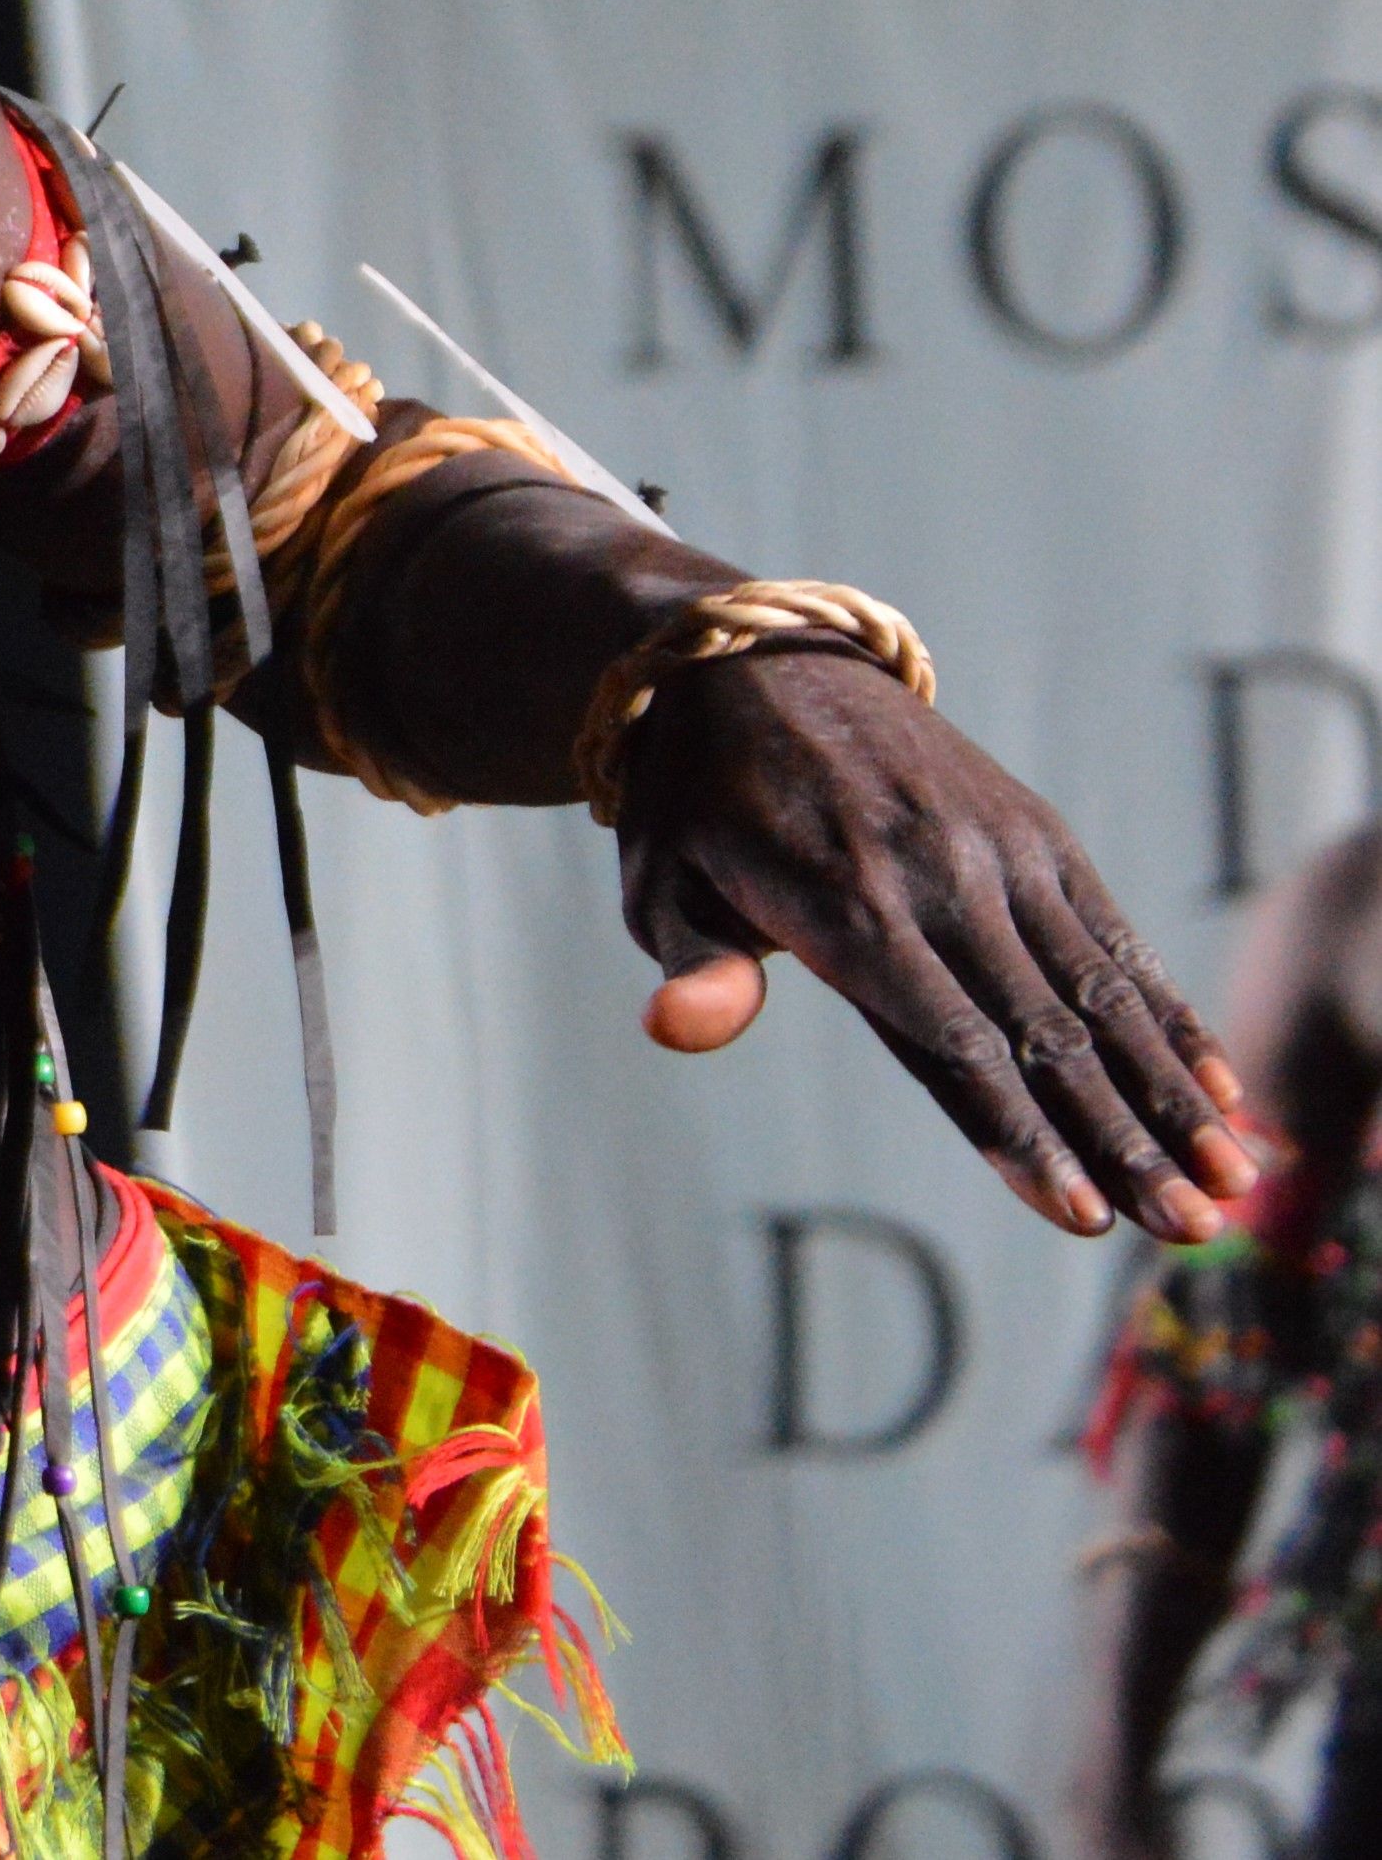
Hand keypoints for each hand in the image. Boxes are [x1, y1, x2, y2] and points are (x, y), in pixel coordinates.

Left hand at [614, 648, 1255, 1239]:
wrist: (754, 662)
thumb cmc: (698, 804)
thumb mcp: (662, 881)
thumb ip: (690, 965)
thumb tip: (678, 1030)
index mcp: (848, 903)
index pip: (951, 1043)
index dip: (1017, 1131)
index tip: (1078, 1213)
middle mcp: (942, 877)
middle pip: (1047, 1032)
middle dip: (1122, 1140)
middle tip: (1187, 1230)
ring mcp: (1001, 850)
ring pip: (1102, 990)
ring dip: (1171, 1092)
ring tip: (1229, 1181)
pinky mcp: (1036, 833)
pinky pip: (1114, 933)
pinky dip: (1169, 1013)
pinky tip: (1221, 1087)